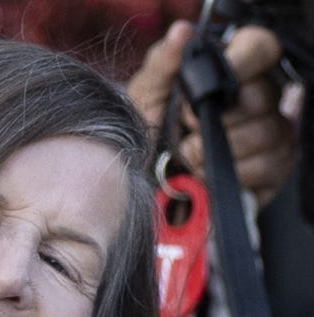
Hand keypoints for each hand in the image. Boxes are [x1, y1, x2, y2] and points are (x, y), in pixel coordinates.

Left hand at [128, 21, 298, 208]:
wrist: (144, 180)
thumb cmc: (148, 130)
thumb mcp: (145, 95)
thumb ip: (162, 62)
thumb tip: (181, 32)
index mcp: (233, 67)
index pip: (261, 46)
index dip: (238, 65)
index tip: (204, 90)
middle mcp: (260, 94)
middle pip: (262, 97)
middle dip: (215, 120)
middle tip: (187, 128)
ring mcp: (272, 129)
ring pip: (265, 133)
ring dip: (217, 151)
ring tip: (190, 153)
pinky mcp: (275, 165)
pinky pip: (267, 166)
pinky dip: (231, 173)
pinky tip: (206, 173)